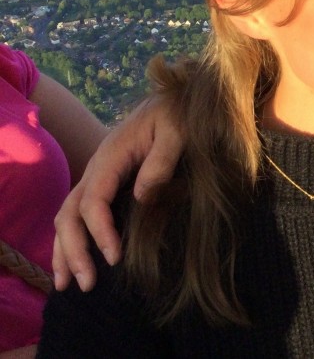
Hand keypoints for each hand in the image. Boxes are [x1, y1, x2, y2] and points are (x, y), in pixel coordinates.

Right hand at [52, 96, 183, 290]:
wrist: (172, 99)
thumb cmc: (177, 114)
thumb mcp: (177, 131)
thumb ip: (161, 161)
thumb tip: (142, 197)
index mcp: (111, 156)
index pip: (94, 201)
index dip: (100, 231)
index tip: (115, 257)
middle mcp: (96, 168)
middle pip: (70, 213)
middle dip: (73, 250)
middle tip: (85, 283)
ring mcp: (97, 176)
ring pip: (68, 216)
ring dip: (65, 250)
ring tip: (67, 285)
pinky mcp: (105, 182)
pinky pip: (79, 213)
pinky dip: (72, 238)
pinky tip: (75, 261)